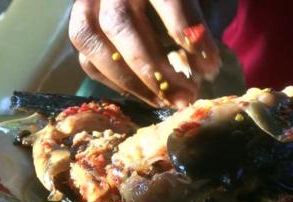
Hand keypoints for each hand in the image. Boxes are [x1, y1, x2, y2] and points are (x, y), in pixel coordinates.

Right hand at [69, 0, 219, 107]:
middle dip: (152, 68)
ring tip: (162, 101)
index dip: (189, 35)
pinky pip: (87, 60)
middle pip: (119, 23)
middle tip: (183, 96)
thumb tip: (200, 70)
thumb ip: (200, 26)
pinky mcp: (81, 28)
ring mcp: (88, 5)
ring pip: (90, 40)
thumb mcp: (203, 1)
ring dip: (128, 80)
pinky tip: (142, 93)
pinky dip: (113, 82)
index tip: (211, 67)